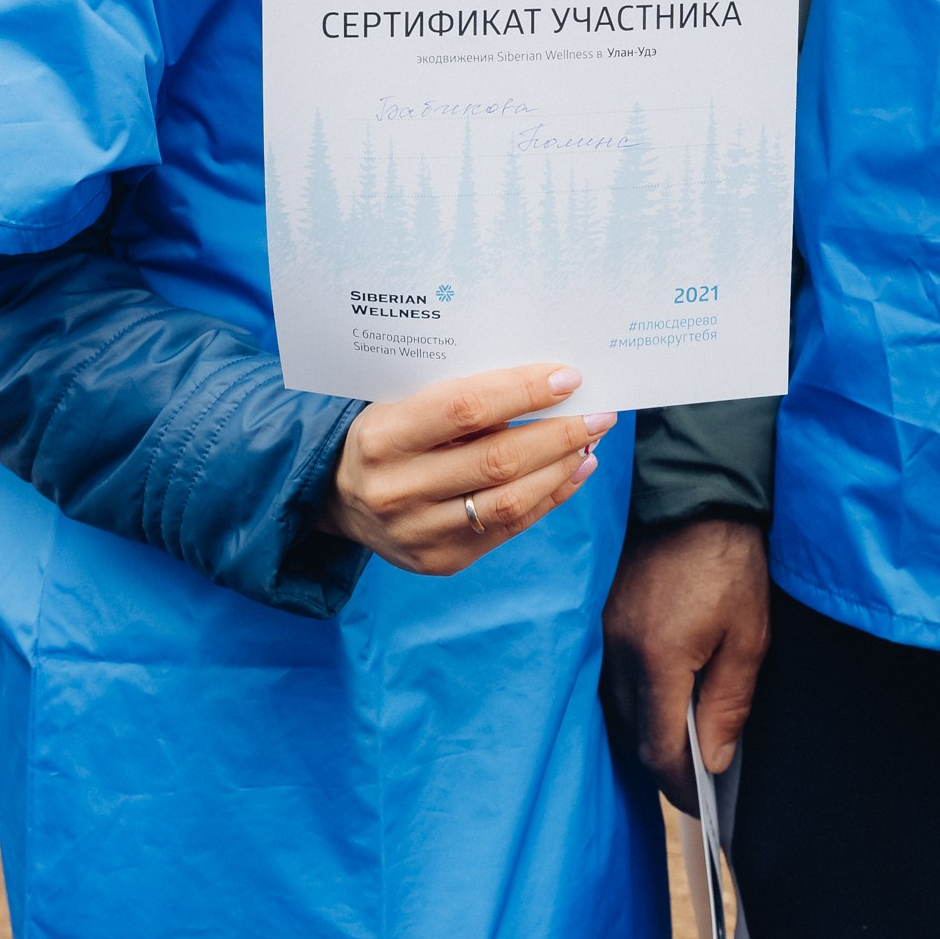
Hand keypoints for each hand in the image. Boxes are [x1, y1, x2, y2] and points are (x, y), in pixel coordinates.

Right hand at [321, 362, 614, 576]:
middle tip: (600, 413)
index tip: (568, 376)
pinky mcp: (440, 561)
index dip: (523, 391)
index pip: (466, 408)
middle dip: (559, 433)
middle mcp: (397, 490)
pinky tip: (572, 471)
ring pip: (509, 501)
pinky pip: (508, 529)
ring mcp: (419, 533)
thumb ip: (459, 395)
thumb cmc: (385, 431)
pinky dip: (548, 497)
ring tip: (591, 440)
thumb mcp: (400, 399)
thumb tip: (543, 380)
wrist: (339, 498)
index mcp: (383, 437)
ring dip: (561, 467)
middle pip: (497, 461)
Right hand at [601, 517, 770, 813]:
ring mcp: (602, 632)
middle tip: (697, 775)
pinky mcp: (599, 614)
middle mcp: (617, 651)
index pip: (658, 750)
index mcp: (657, 659)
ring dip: (645, 730)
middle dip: (663, 762)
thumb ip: (729, 704)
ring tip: (682, 739)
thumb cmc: (729, 560)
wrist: (694, 491)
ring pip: (617, 708)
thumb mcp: (748, 635)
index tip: (703, 803)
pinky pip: (609, 675)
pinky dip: (633, 697)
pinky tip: (659, 696)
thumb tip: (712, 762)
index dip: (681, 785)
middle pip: (633, 735)